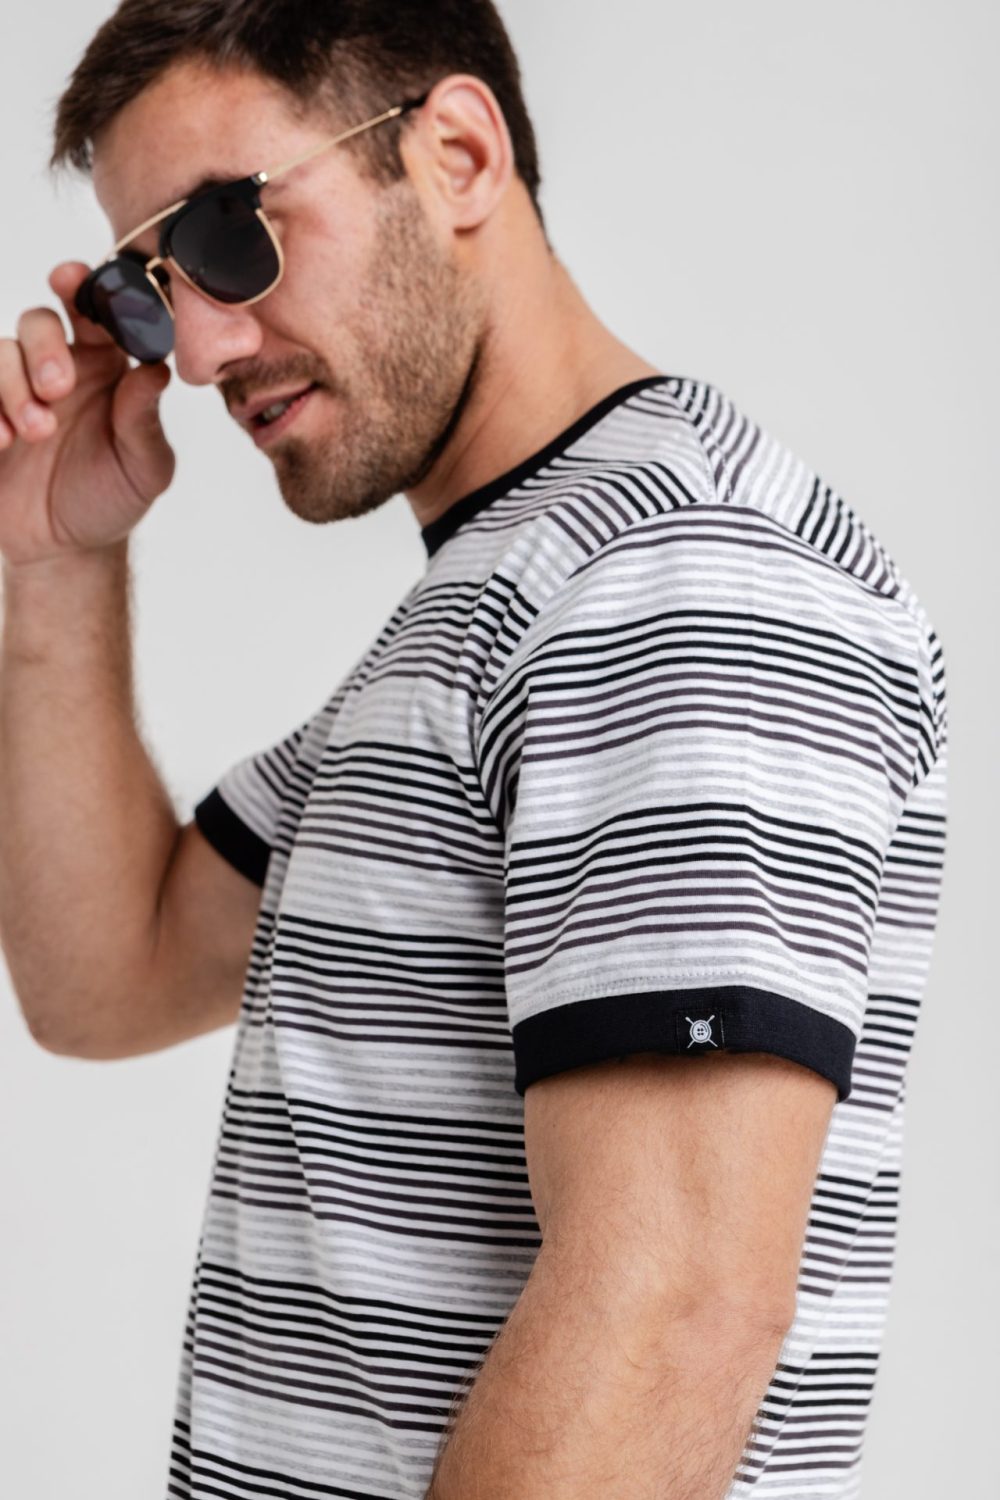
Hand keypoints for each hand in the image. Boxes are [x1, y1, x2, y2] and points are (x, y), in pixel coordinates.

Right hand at [0, 261, 175, 568]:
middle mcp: (57, 367)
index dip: (84, 287)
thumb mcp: (145, 468)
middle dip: (44, 346)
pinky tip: (2, 440)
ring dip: (13, 386)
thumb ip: (145, 420)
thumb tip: (155, 370)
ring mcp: (14, 389)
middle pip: (38, 322)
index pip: (95, 312)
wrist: (65, 548)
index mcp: (106, 367)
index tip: (71, 279)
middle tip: (58, 388)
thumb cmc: (112, 498)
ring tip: (34, 433)